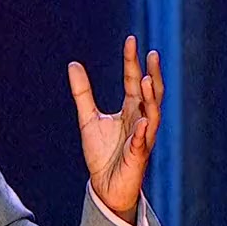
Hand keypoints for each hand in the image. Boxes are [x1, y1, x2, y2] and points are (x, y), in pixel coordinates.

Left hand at [67, 35, 163, 222]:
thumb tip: (74, 64)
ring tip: (148, 80)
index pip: (134, 81)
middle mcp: (141, 121)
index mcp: (131, 110)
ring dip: (151, 99)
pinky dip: (143, 132)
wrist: (104, 185)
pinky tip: (144, 120)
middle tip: (152, 54)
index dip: (132, 61)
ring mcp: (142, 139)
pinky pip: (142, 143)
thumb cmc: (102, 153)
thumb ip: (83, 93)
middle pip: (151, 94)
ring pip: (153, 115)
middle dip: (152, 75)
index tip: (131, 40)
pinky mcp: (138, 158)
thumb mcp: (88, 118)